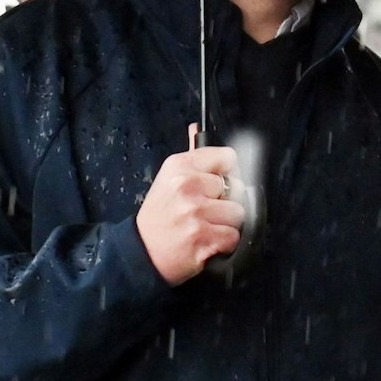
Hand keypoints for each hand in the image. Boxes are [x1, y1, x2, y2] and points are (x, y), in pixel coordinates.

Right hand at [135, 125, 245, 285]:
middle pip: (237, 187)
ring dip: (227, 224)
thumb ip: (190, 154)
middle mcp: (187, 185)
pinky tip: (207, 241)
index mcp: (180, 166)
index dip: (229, 173)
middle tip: (206, 210)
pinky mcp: (202, 238)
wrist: (142, 252)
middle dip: (227, 202)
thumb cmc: (159, 216)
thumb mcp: (168, 179)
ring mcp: (195, 212)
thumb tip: (197, 128)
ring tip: (206, 226)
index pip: (227, 157)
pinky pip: (233, 237)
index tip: (220, 184)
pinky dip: (224, 244)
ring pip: (238, 213)